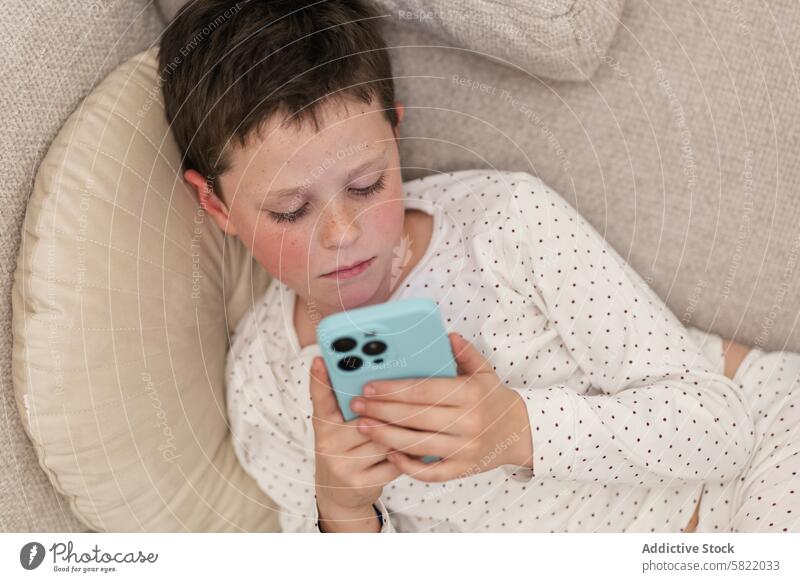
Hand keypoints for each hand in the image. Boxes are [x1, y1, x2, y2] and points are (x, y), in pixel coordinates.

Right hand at [309, 356, 401, 519]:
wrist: (339, 495)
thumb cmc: (346, 451)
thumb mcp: (339, 427)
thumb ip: (348, 405)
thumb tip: (372, 377)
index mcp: (323, 425)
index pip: (321, 399)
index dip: (320, 379)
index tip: (320, 359)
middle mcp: (328, 444)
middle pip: (366, 419)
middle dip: (388, 411)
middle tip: (406, 398)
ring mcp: (342, 466)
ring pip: (383, 440)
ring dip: (401, 433)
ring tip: (413, 425)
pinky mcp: (360, 484)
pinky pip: (393, 462)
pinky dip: (405, 455)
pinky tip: (409, 449)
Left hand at [349, 333, 532, 481]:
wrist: (520, 433)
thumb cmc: (493, 399)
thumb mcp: (484, 372)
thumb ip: (465, 353)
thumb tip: (447, 335)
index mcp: (470, 394)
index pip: (424, 391)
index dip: (393, 389)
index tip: (369, 387)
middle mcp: (468, 422)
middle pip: (415, 418)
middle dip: (381, 411)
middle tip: (356, 405)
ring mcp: (465, 449)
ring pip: (417, 445)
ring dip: (386, 437)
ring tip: (363, 427)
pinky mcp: (463, 470)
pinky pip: (430, 472)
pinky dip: (408, 466)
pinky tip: (389, 453)